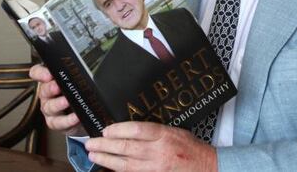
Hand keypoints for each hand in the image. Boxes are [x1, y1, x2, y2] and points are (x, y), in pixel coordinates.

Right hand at [29, 64, 84, 135]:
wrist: (82, 114)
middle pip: (44, 90)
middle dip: (50, 88)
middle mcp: (47, 94)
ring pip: (50, 107)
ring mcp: (50, 109)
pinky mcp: (56, 122)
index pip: (37, 72)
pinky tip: (76, 117)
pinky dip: (67, 120)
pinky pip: (58, 122)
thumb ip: (74, 72)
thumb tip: (80, 67)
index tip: (48, 74)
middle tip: (57, 86)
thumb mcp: (75, 80)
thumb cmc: (76, 93)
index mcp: (49, 80)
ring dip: (58, 104)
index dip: (40, 73)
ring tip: (67, 102)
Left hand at [85, 122, 216, 171]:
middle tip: (90, 142)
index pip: (137, 131)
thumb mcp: (175, 131)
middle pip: (127, 148)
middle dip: (105, 145)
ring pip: (125, 164)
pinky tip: (108, 166)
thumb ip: (154, 131)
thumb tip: (129, 129)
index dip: (119, 130)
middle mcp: (159, 152)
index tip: (106, 129)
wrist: (206, 167)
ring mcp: (155, 167)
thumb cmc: (190, 147)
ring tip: (93, 154)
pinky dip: (118, 169)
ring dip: (106, 159)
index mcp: (165, 135)